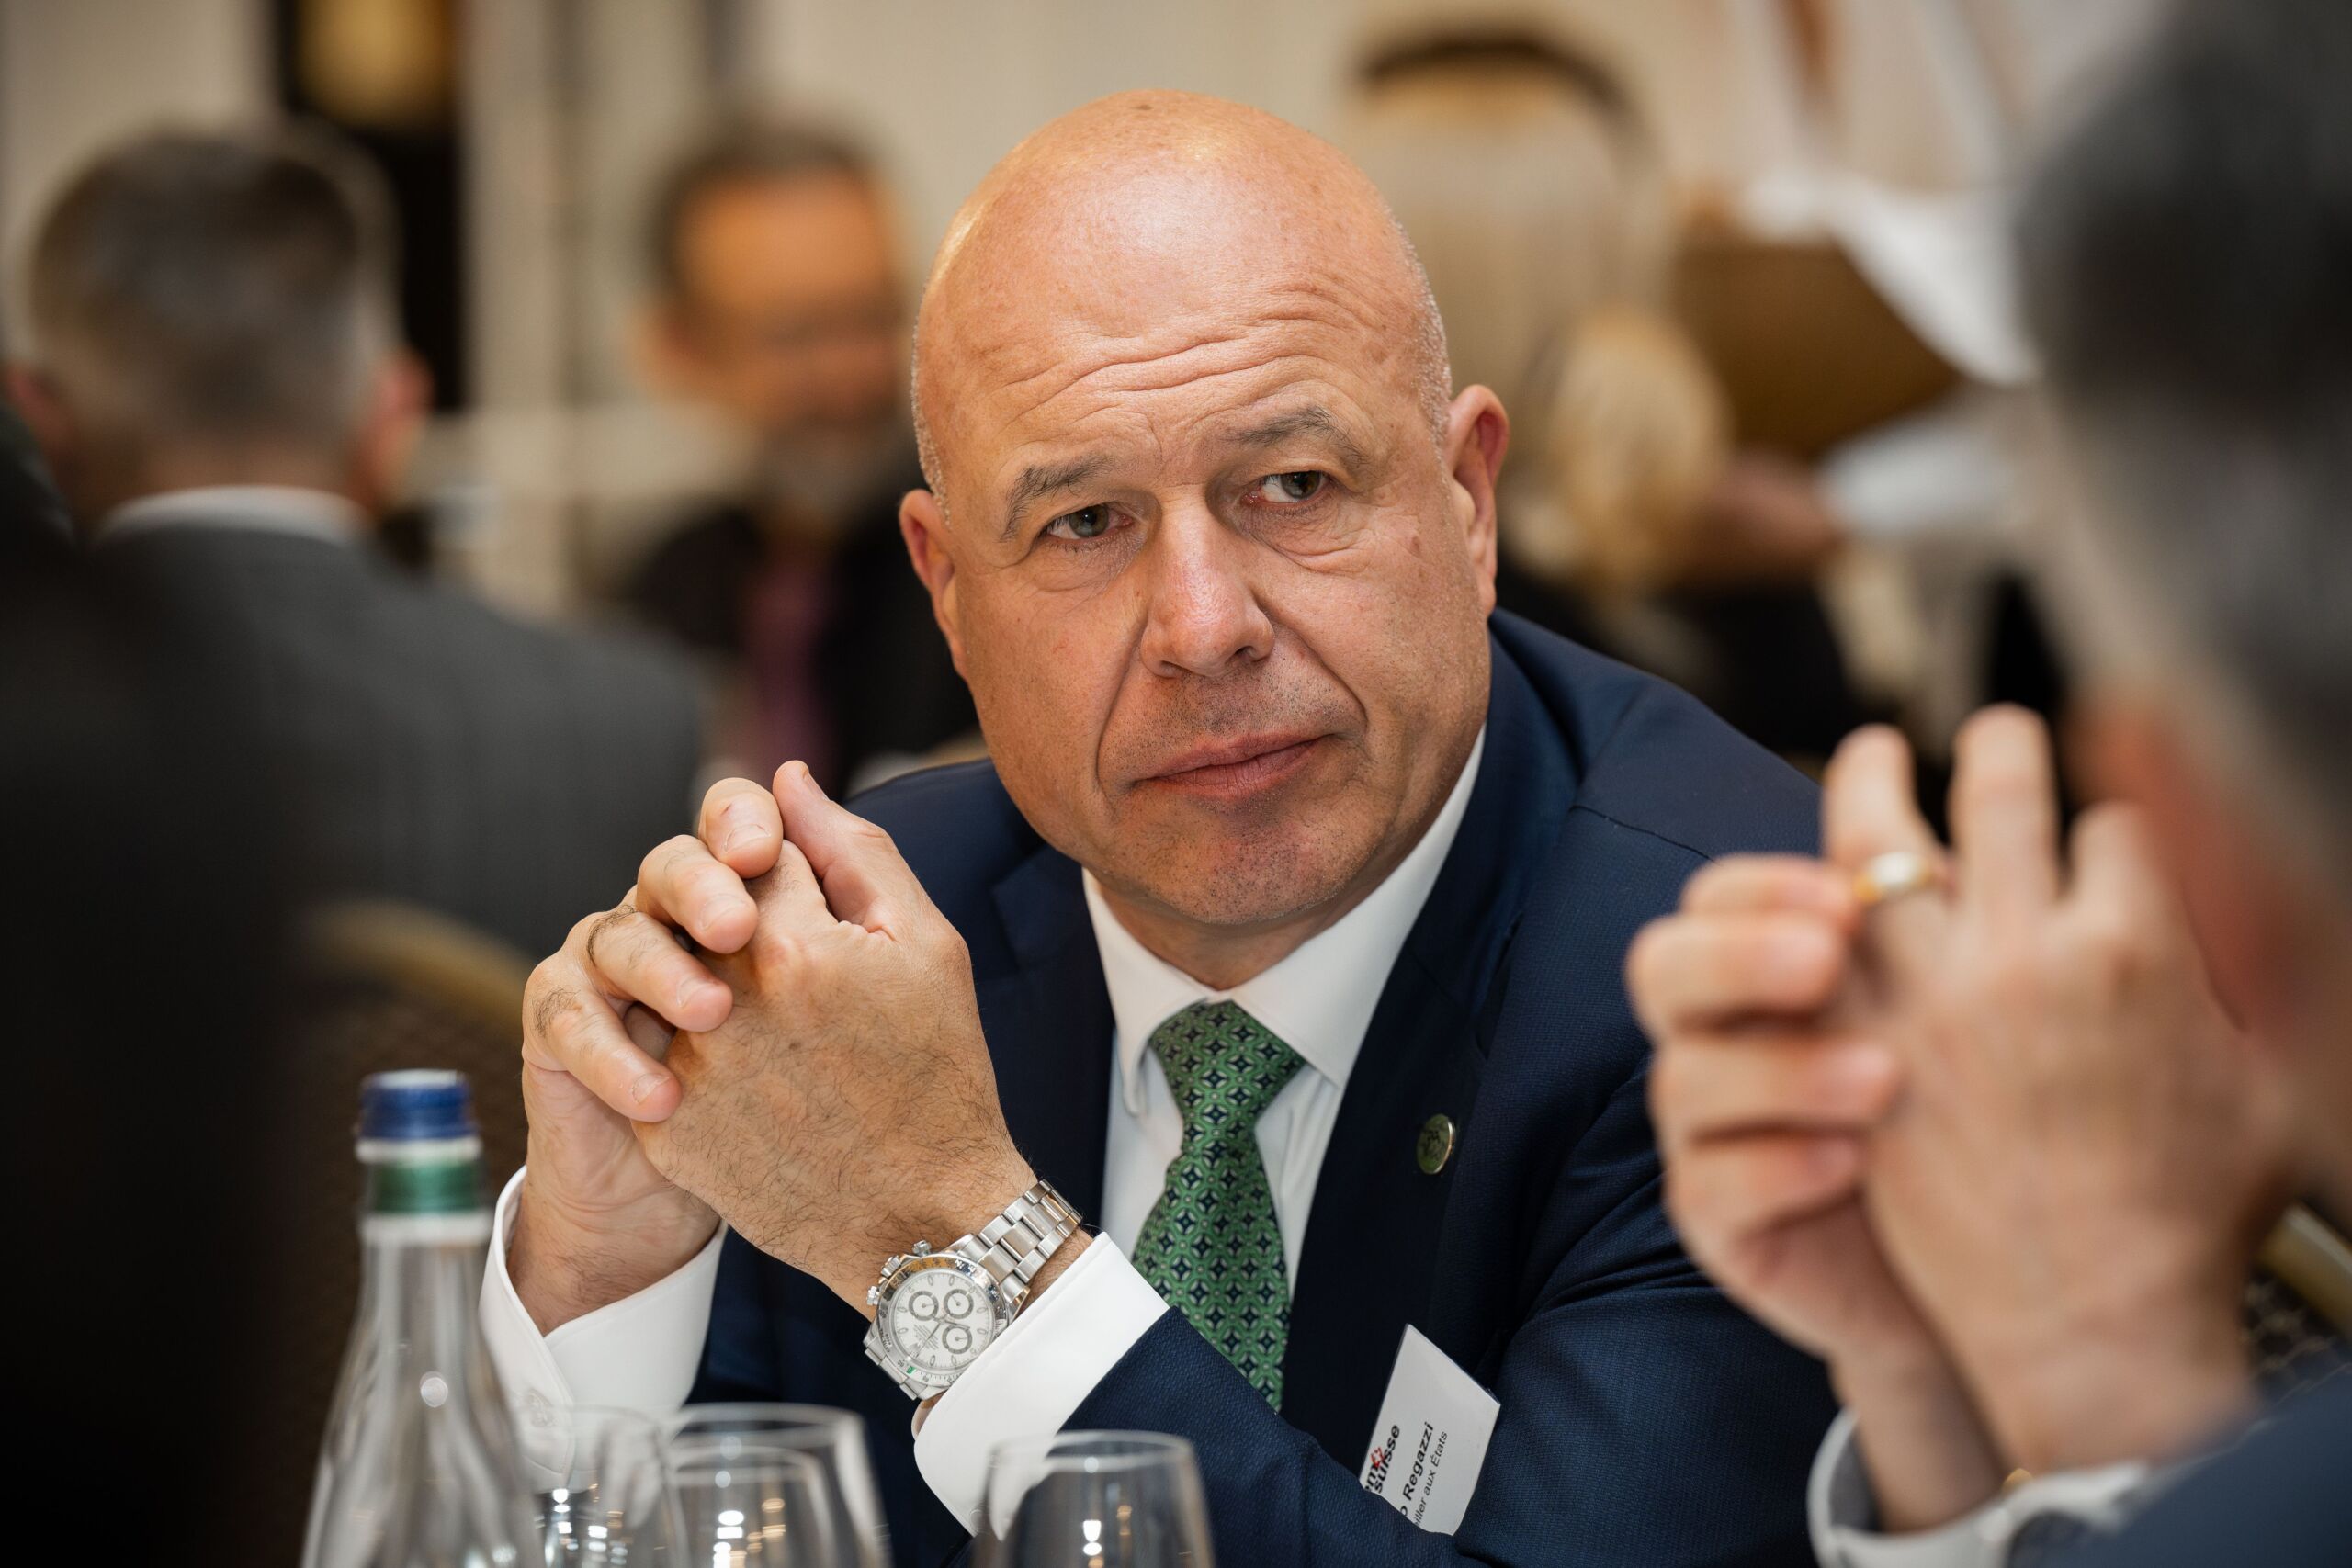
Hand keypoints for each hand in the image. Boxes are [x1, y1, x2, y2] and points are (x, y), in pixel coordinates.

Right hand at [508, 776, 788, 1330]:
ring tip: (713, 1016)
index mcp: (743, 891)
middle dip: (700, 888)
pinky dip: (610, 1053)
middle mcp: (671, 916)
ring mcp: (611, 968)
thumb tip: (796, 776)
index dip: (739, 821)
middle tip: (738, 929)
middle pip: (669, 866)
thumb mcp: (862, 978)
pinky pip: (566, 1018)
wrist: (761, 1190)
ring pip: (616, 936)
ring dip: (662, 972)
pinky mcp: (564, 1030)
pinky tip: (664, 1094)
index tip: (764, 852)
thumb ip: (843, 874)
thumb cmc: (824, 1079)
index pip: (729, 822)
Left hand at [633, 764, 1057, 1312]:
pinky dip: (692, 1051)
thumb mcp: (927, 945)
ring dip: (712, 987)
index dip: (798, 882)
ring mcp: (685, 1070)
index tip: (829, 924)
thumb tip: (785, 780)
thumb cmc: (939, 1075)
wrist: (922, 1219)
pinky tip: (756, 1082)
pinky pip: (654, 1049)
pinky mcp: (663, 1127)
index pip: (757, 854)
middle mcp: (722, 1003)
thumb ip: (852, 848)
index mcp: (792, 945)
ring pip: (671, 979)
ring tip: (783, 1035)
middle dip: (744, 928)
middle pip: (700, 911)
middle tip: (804, 983)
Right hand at [1631, 856, 2006, 1528]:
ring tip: (1884, 1079)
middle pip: (1660, 966)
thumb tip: (1954, 837)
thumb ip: (1936, 924)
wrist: (1997, 1271)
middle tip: (1827, 964)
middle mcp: (1719, 1040)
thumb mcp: (1960, 1010)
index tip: (1852, 897)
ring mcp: (1705, 1133)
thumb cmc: (1976, 1116)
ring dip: (1779, 1069)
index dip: (1766, 885)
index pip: (1717, 897)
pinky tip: (1851, 1164)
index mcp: (1765, 971)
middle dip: (1737, 956)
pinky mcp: (1718, 1223)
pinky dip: (1773, 1166)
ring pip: (1682, 1079)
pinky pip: (1709, 1186)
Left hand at [1828, 711, 2292, 1473]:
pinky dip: (1815, 891)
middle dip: (2002, 747)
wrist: (2088, 1319)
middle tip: (1996, 735)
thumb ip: (2237, 978)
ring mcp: (1927, 994)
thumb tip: (2235, 902)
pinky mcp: (1857, 1041)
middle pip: (2001, 794)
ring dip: (1874, 779)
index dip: (2115, 828)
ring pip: (1880, 838)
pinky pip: (1817, 934)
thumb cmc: (2189, 1219)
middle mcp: (2024, 953)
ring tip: (1873, 751)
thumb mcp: (2267, 1083)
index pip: (2118, 825)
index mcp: (2135, 949)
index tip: (2105, 838)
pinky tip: (1818, 871)